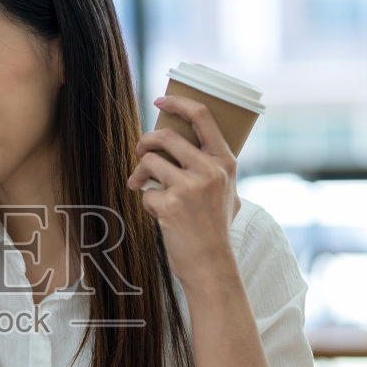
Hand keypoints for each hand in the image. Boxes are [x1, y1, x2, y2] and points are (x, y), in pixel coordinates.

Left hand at [127, 93, 240, 287]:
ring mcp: (190, 187)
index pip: (202, 117)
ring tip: (140, 185)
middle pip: (166, 137)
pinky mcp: (171, 204)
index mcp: (225, 161)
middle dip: (146, 142)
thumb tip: (183, 141)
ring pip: (150, 161)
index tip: (161, 102)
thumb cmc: (215, 228)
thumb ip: (211, 167)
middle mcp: (210, 170)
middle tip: (140, 151)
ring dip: (139, 173)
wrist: (211, 264)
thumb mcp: (227, 192)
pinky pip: (146, 192)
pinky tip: (159, 216)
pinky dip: (147, 203)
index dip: (178, 103)